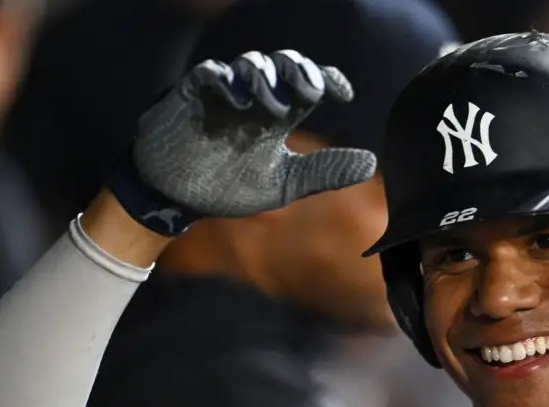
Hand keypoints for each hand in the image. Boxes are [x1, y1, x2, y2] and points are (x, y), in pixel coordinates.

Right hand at [123, 50, 376, 229]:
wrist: (176, 200)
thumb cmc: (227, 188)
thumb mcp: (284, 185)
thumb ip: (324, 172)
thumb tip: (372, 163)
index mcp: (278, 114)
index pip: (309, 84)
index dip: (328, 80)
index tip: (344, 94)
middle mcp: (255, 98)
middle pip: (283, 64)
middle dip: (299, 70)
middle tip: (312, 91)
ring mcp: (224, 94)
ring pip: (251, 64)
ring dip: (268, 79)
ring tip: (277, 109)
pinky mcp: (192, 95)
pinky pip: (210, 74)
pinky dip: (227, 81)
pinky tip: (241, 102)